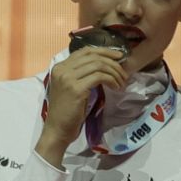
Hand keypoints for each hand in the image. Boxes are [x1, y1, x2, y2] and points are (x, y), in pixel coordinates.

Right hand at [35, 47, 129, 167]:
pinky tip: (116, 87)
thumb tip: (104, 66)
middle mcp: (62, 69)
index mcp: (59, 67)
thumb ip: (80, 75)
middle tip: (123, 72)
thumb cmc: (66, 112)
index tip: (118, 56)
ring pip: (98, 65)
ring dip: (114, 72)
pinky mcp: (76, 88)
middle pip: (93, 56)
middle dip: (112, 62)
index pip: (85, 51)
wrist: (57, 129)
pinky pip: (100, 77)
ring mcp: (68, 78)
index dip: (104, 51)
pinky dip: (111, 80)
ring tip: (121, 82)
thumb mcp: (71, 88)